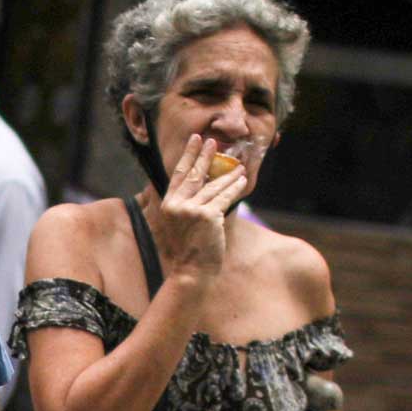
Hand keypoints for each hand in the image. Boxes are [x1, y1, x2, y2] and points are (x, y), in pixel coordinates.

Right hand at [147, 133, 253, 281]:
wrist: (191, 270)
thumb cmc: (188, 249)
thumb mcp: (180, 224)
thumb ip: (185, 204)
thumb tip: (200, 184)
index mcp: (168, 204)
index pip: (179, 174)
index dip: (188, 155)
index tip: (196, 140)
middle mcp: (177, 204)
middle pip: (195, 174)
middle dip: (206, 156)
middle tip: (214, 142)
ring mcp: (192, 210)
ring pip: (214, 187)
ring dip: (229, 175)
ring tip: (240, 167)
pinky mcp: (207, 216)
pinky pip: (224, 198)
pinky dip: (235, 189)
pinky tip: (243, 181)